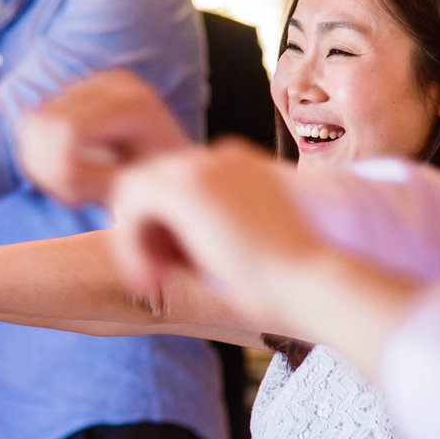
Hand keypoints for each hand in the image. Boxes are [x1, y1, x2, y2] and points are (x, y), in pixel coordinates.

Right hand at [19, 69, 193, 205]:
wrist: (174, 168)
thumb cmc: (159, 186)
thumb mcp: (131, 192)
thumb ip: (94, 180)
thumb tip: (61, 169)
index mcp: (133, 104)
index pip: (67, 129)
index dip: (59, 171)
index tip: (75, 201)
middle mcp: (113, 84)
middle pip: (46, 122)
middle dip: (46, 168)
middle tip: (70, 197)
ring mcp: (93, 84)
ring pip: (34, 122)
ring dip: (39, 163)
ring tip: (69, 188)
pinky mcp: (76, 93)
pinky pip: (34, 123)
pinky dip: (37, 154)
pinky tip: (63, 176)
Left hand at [108, 140, 319, 325]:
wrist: (310, 282)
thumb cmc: (287, 282)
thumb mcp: (242, 245)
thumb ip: (203, 233)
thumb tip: (154, 247)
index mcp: (239, 166)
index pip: (179, 184)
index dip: (167, 227)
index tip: (176, 269)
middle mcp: (220, 156)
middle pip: (153, 183)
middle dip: (147, 230)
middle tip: (158, 277)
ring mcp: (202, 166)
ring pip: (135, 192)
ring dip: (136, 239)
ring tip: (153, 281)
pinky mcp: (184, 188)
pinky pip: (130, 207)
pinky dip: (131, 244)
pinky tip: (151, 279)